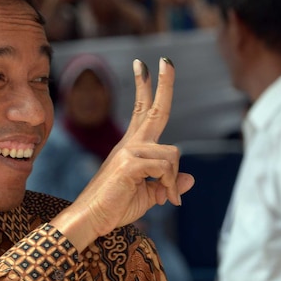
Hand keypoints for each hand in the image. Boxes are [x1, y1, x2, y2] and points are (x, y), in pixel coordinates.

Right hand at [53, 58, 194, 248]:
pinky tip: (163, 199)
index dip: (146, 87)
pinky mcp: (130, 163)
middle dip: (163, 83)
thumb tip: (190, 179)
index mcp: (133, 146)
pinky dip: (169, 185)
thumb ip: (168, 184)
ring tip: (166, 198)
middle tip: (165, 60)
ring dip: (173, 179)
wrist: (91, 220)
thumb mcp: (149, 195)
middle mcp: (131, 143)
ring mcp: (129, 151)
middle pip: (154, 109)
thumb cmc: (115, 207)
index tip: (145, 65)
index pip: (142, 110)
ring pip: (172, 153)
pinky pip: (165, 167)